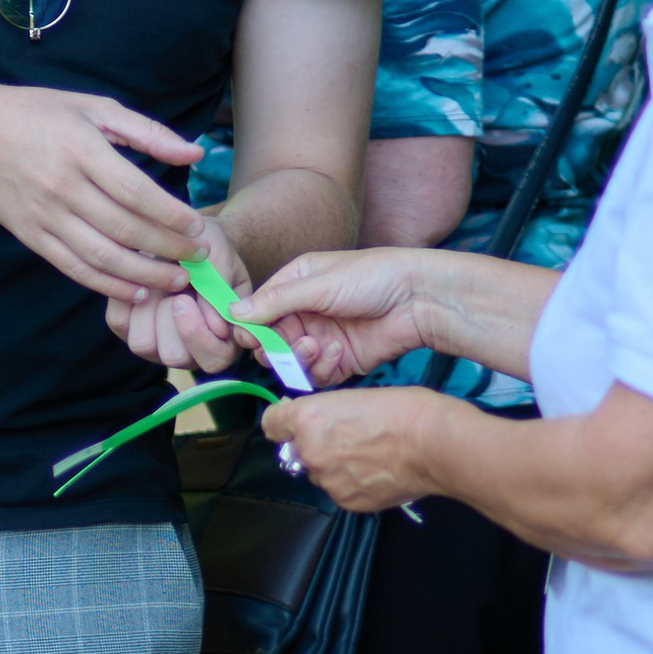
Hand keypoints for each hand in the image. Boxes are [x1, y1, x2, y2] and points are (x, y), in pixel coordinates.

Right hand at [0, 86, 204, 298]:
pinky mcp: (32, 237)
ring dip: (145, 274)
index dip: (170, 215)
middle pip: (124, 229)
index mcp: (80, 150)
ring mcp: (44, 216)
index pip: (135, 192)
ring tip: (177, 280)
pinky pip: (75, 268)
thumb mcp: (94, 108)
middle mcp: (61, 187)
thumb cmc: (39, 114)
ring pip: (102, 257)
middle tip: (198, 257)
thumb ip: (147, 132)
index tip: (197, 228)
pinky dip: (108, 284)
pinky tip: (137, 289)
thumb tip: (195, 153)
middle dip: (168, 248)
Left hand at [107, 211, 247, 369]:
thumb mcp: (221, 263)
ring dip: (150, 307)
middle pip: (173, 356)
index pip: (214, 359)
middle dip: (171, 319)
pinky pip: (119, 321)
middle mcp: (188, 351)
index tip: (187, 300)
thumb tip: (218, 328)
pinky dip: (128, 296)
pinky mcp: (126, 328)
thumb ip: (220, 293)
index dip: (201, 334)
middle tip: (176, 286)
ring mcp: (155, 344)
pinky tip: (142, 279)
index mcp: (222, 340)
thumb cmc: (210, 251)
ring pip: (142, 344)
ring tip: (160, 280)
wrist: (182, 234)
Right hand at [243, 247, 443, 387]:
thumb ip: (276, 301)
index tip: (252, 337)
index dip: (251, 327)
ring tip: (317, 346)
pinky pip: (315, 376)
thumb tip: (233, 312)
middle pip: (270, 342)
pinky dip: (321, 368)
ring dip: (299, 358)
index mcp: (296, 285)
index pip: (258, 311)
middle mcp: (305, 313)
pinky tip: (339, 352)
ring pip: (290, 363)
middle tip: (290, 343)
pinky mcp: (339, 362)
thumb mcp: (319, 283)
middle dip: (275, 347)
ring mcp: (321, 339)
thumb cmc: (373, 277)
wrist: (419, 299)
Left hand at [264, 384, 444, 513]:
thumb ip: (325, 413)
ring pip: (320, 473)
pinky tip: (377, 470)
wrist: (435, 444)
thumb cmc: (404, 410)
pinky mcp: (347, 501)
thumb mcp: (355, 397)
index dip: (285, 421)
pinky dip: (353, 483)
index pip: (272, 424)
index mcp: (308, 418)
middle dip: (315, 445)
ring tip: (369, 454)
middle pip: (298, 451)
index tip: (296, 421)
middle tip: (349, 436)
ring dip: (334, 466)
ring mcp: (328, 480)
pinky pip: (340, 491)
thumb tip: (313, 426)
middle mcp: (310, 452)